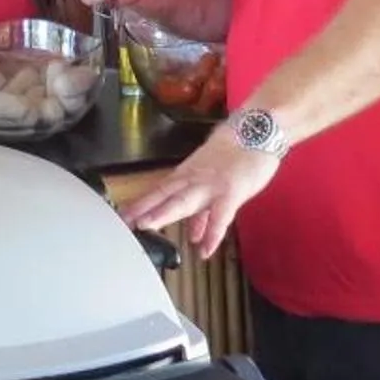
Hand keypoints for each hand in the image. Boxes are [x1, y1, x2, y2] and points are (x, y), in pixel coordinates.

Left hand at [118, 130, 279, 260]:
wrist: (258, 130)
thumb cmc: (237, 155)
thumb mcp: (214, 180)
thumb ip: (203, 211)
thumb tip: (194, 233)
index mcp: (188, 175)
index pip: (159, 191)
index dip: (140, 205)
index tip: (121, 218)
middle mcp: (194, 179)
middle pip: (164, 195)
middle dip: (143, 209)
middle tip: (123, 222)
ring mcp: (212, 185)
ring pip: (185, 200)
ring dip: (164, 212)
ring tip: (146, 227)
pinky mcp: (232, 191)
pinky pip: (221, 215)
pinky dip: (212, 232)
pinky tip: (205, 248)